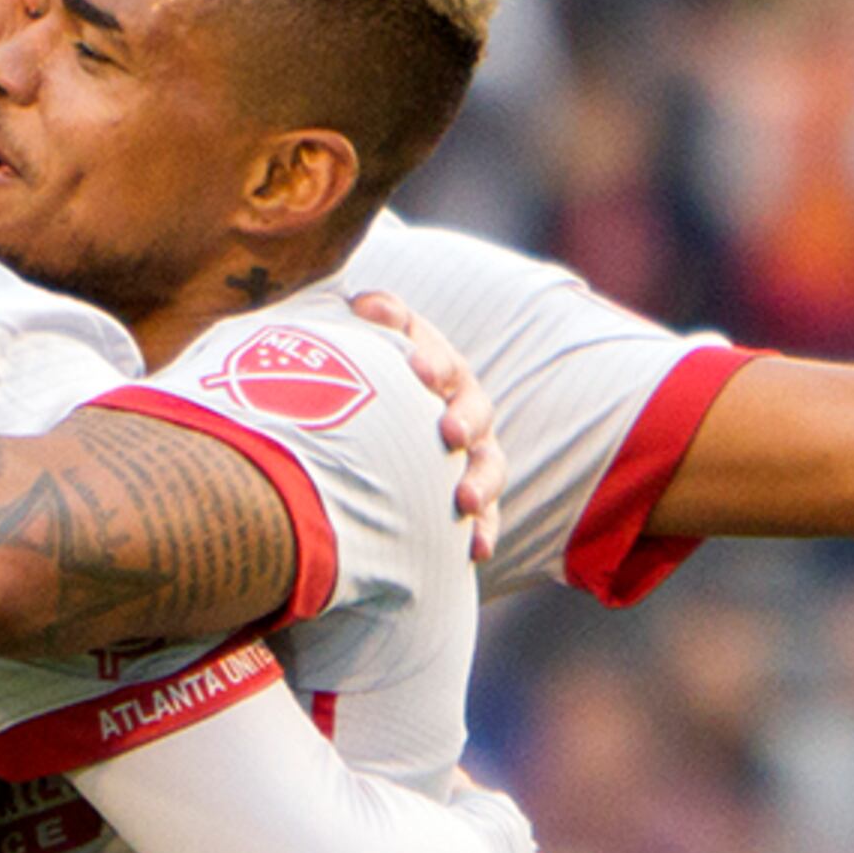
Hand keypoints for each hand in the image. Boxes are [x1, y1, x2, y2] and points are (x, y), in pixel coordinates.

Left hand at [350, 291, 502, 562]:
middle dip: (463, 419)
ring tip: (465, 501)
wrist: (374, 432)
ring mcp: (472, 452)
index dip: (433, 361)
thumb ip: (375, 322)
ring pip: (487, 464)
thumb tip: (366, 302)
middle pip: (473, 409)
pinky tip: (477, 550)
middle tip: (448, 432)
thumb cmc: (367, 385)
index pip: (439, 357)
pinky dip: (482, 530)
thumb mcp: (366, 348)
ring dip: (480, 481)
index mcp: (436, 368)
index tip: (419, 371)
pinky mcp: (471, 494)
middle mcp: (462, 406)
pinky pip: (485, 515)